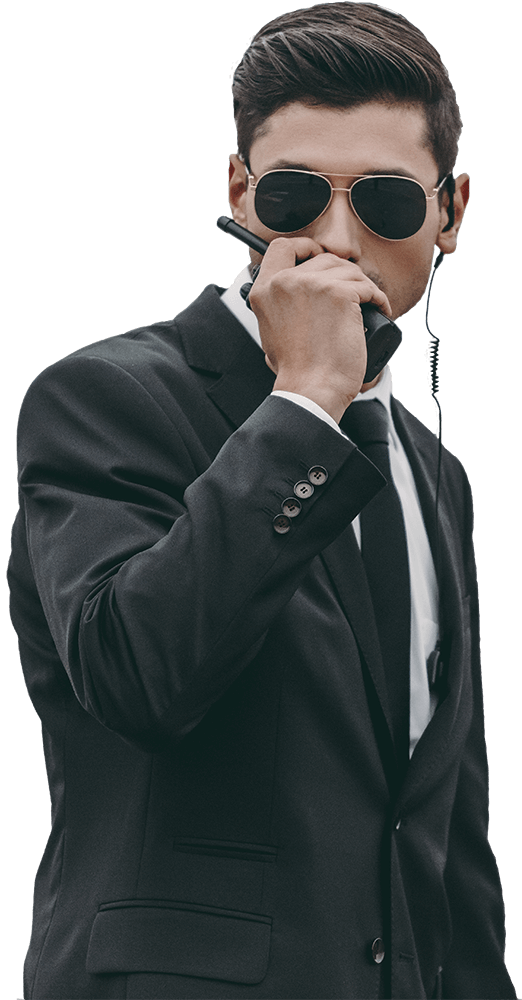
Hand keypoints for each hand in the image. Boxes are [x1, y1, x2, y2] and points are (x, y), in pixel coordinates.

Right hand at [248, 237, 391, 422]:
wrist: (311, 388)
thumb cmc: (296, 370)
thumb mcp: (271, 331)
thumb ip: (279, 305)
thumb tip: (297, 293)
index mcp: (265, 290)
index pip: (283, 247)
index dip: (304, 247)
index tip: (317, 255)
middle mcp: (286, 281)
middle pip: (322, 258)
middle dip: (342, 273)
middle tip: (352, 292)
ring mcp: (314, 285)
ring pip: (348, 270)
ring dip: (362, 287)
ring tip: (368, 306)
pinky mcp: (340, 293)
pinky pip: (367, 286)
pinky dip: (378, 299)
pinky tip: (380, 311)